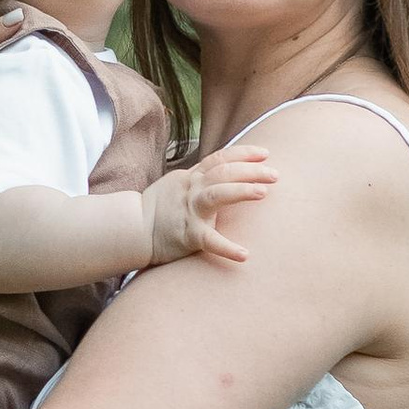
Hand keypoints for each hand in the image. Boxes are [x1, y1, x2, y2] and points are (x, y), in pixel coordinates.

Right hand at [144, 140, 278, 268]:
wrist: (133, 228)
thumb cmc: (159, 208)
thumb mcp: (178, 184)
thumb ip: (200, 179)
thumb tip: (224, 173)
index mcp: (192, 177)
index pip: (220, 158)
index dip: (244, 153)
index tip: (266, 153)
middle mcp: (192, 189)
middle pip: (224, 172)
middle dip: (251, 170)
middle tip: (275, 174)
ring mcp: (189, 210)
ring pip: (217, 194)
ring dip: (241, 191)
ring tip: (263, 193)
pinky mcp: (187, 234)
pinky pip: (209, 240)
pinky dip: (227, 247)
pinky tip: (244, 254)